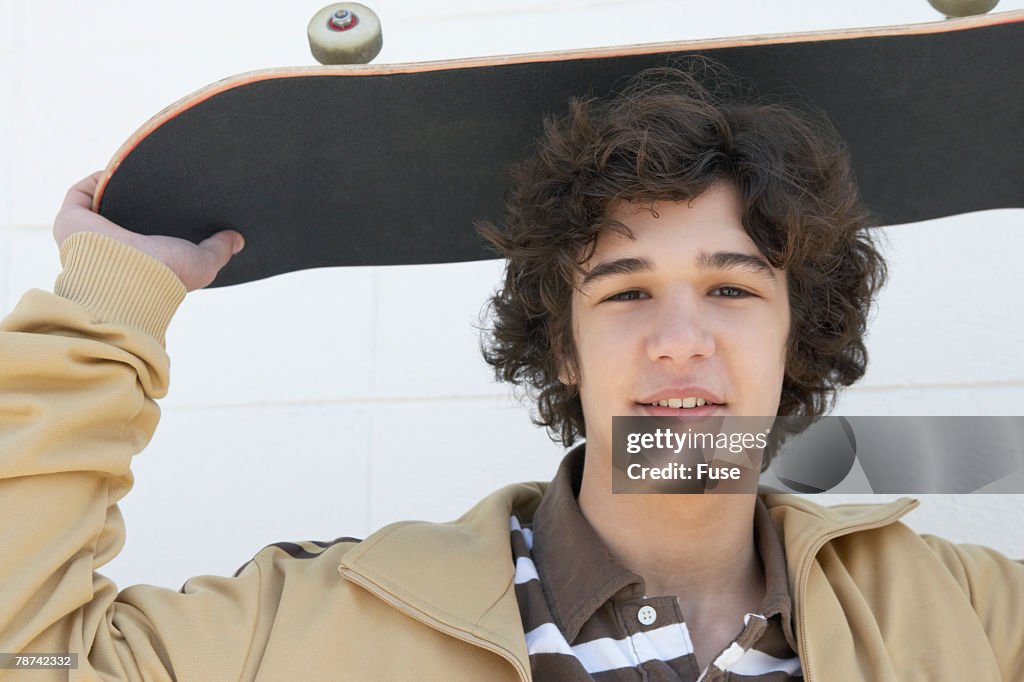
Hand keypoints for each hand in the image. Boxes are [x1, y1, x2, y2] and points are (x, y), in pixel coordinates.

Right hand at [53, 172, 244, 291]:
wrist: (130, 273)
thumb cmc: (166, 274)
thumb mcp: (202, 263)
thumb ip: (220, 249)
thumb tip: (238, 239)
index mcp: (143, 256)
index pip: (149, 230)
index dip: (161, 213)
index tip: (177, 195)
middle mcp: (116, 244)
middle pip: (125, 212)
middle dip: (138, 194)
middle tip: (159, 174)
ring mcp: (92, 232)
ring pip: (102, 201)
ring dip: (116, 185)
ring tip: (138, 166)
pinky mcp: (71, 219)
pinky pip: (81, 192)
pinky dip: (96, 180)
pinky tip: (116, 169)